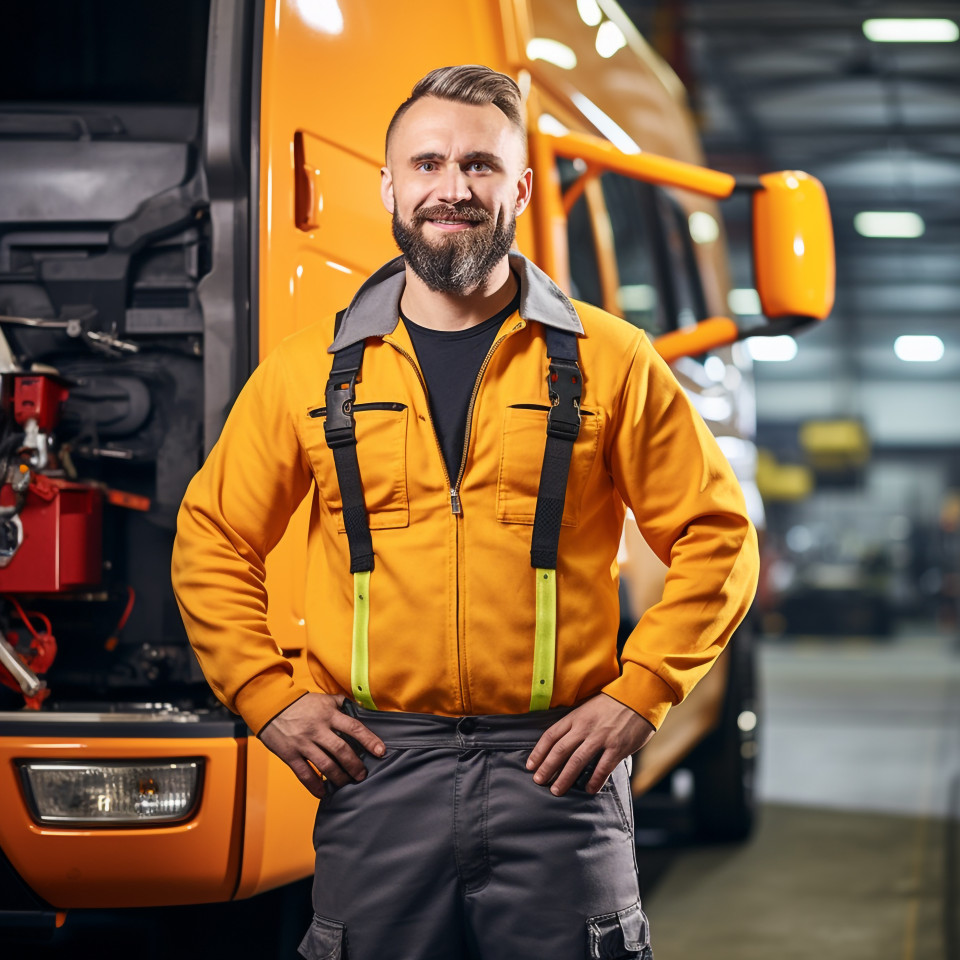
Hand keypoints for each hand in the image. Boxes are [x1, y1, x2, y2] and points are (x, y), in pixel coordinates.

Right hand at [258, 693, 385, 798]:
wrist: (269, 705)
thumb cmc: (299, 703)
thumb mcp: (321, 699)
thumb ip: (339, 703)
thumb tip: (358, 708)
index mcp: (328, 714)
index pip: (354, 727)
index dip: (369, 740)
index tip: (380, 751)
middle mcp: (318, 729)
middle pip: (341, 750)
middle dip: (355, 765)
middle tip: (362, 774)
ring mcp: (303, 743)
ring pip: (325, 764)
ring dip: (339, 777)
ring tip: (346, 782)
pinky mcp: (290, 754)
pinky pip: (304, 774)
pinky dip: (315, 786)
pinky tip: (323, 792)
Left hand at [526, 693, 655, 795]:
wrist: (638, 696)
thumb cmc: (612, 704)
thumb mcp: (588, 708)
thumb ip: (576, 724)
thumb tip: (562, 744)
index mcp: (576, 717)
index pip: (551, 735)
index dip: (539, 752)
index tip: (530, 766)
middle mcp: (585, 727)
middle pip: (560, 750)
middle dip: (547, 768)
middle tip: (538, 782)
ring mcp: (601, 737)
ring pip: (577, 760)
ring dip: (565, 777)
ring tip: (556, 790)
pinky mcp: (617, 747)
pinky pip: (603, 767)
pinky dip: (594, 780)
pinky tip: (588, 789)